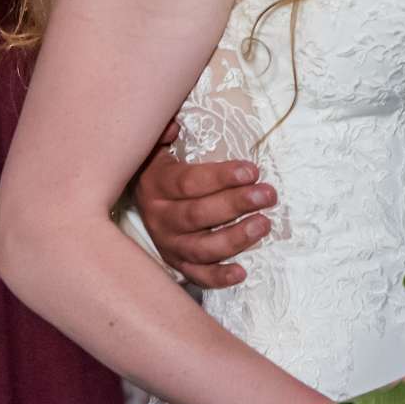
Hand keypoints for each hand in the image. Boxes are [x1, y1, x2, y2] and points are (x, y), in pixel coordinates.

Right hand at [134, 126, 273, 290]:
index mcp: (156, 185)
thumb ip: (164, 134)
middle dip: (236, 204)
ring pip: (200, 248)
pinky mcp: (177, 264)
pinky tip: (242, 272)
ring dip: (234, 238)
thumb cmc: (161, 169)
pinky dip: (218, 277)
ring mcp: (168, 245)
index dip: (221, 177)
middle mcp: (159, 218)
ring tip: (264, 225)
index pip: (189, 182)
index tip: (252, 171)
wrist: (135, 200)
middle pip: (198, 215)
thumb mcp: (157, 147)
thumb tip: (175, 126)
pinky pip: (197, 276)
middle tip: (268, 195)